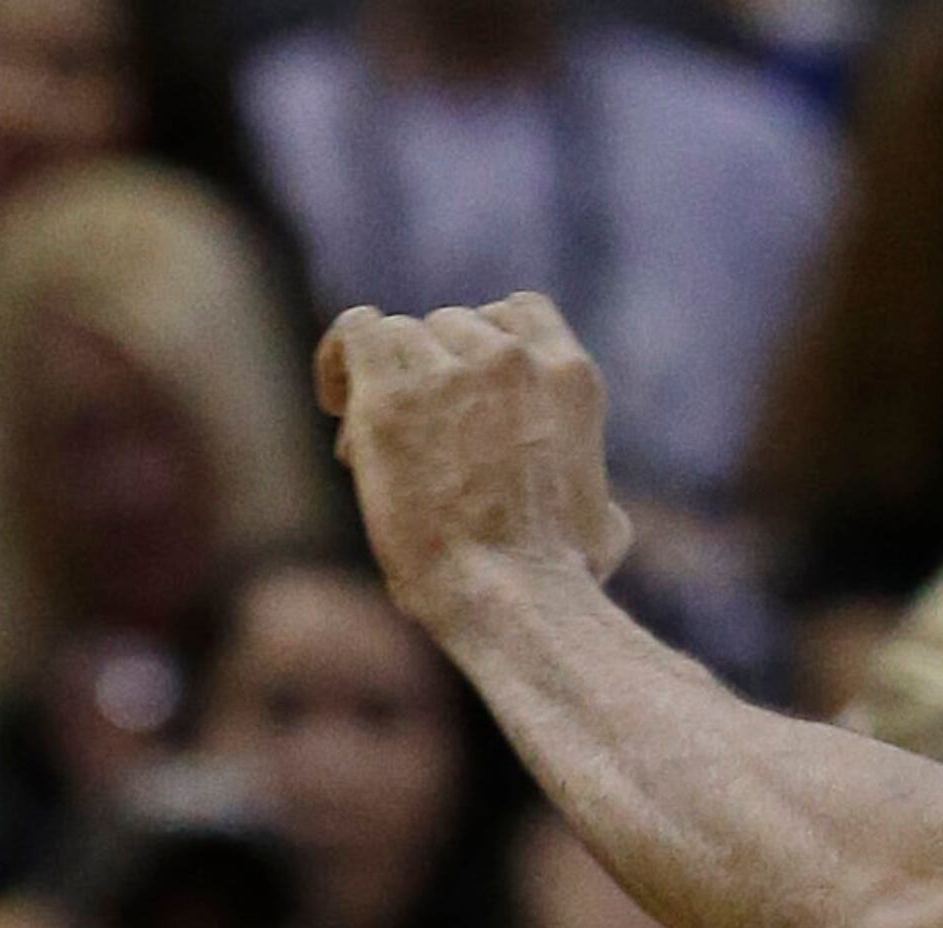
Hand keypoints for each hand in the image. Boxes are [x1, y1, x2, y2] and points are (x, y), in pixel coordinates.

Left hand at [314, 293, 632, 627]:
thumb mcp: (603, 528)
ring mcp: (450, 372)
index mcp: (568, 376)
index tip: (459, 391)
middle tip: (412, 444)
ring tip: (368, 445)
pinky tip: (337, 402)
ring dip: (385, 379)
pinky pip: (356, 331)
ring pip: (401, 337)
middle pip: (450, 328)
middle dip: (429, 378)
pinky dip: (340, 358)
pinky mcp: (391, 396)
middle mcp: (511, 358)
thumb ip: (597, 497)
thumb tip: (604, 517)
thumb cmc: (557, 582)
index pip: (516, 312)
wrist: (513, 600)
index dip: (478, 346)